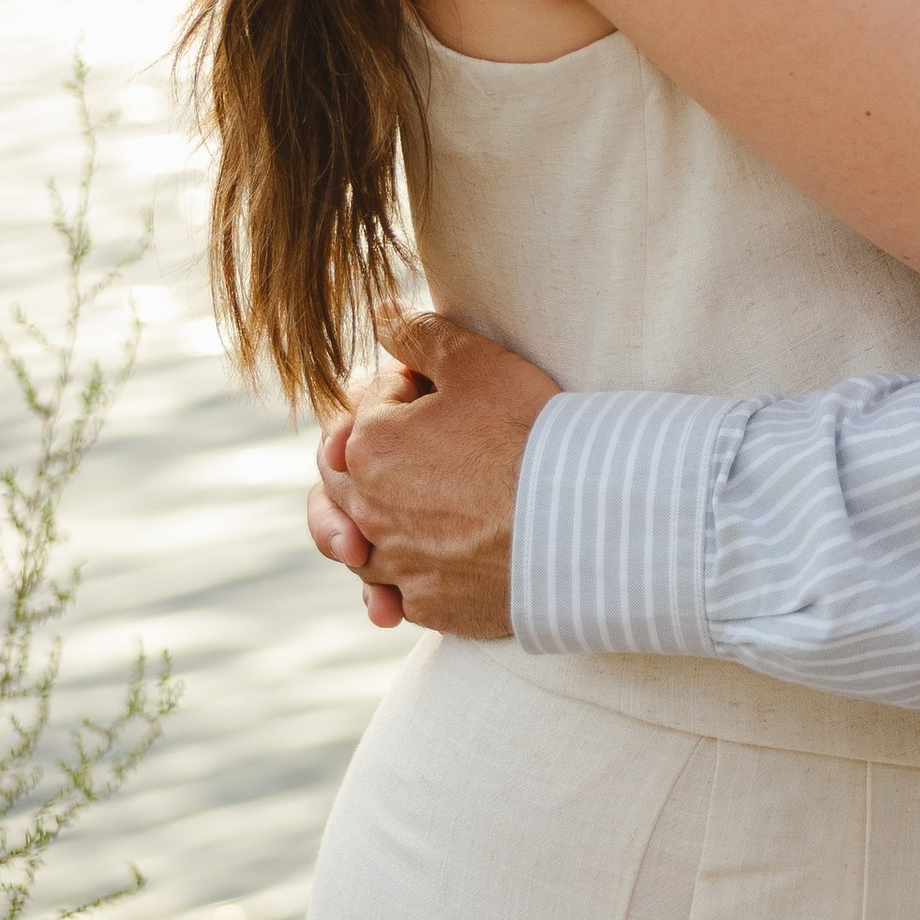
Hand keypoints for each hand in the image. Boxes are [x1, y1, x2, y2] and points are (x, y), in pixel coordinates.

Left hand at [305, 311, 558, 635]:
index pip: (366, 406)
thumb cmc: (526, 435)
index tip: (447, 390)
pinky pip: (394, 591)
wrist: (573, 522)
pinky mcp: (425, 605)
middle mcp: (364, 511)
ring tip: (417, 505)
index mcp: (367, 447)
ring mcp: (393, 565)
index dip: (405, 389)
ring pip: (360, 539)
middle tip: (425, 438)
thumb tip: (380, 314)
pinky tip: (431, 560)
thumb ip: (420, 334)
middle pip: (345, 476)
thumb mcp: (477, 363)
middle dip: (373, 453)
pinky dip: (401, 577)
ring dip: (375, 519)